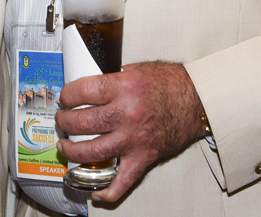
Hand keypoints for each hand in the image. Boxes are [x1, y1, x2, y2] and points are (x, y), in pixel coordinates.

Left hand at [55, 62, 204, 202]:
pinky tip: (95, 191)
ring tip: (66, 146)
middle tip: (63, 119)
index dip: (67, 94)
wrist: (197, 101)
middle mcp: (127, 114)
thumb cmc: (170, 83)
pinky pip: (123, 181)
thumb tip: (89, 88)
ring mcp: (134, 139)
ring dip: (73, 150)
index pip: (83, 91)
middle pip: (82, 122)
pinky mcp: (143, 157)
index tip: (65, 97)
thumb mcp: (136, 69)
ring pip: (92, 151)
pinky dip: (108, 190)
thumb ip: (111, 79)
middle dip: (65, 121)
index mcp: (124, 88)